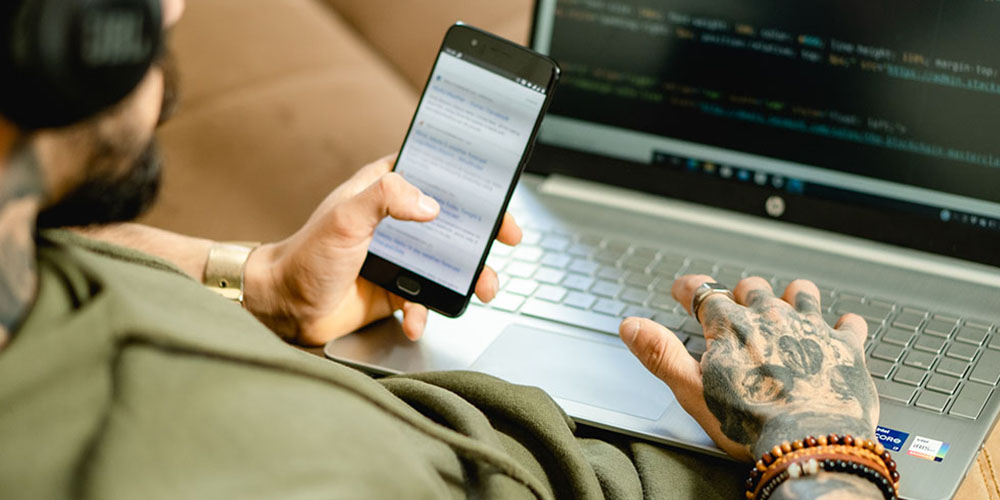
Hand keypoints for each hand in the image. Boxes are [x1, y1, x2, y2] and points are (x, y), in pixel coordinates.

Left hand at [244, 155, 521, 344]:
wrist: (284, 308)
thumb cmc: (306, 256)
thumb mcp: (345, 219)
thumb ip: (385, 199)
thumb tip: (430, 205)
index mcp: (384, 190)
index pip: (436, 174)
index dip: (470, 180)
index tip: (496, 192)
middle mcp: (396, 222)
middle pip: (454, 221)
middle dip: (484, 234)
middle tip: (507, 240)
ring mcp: (399, 257)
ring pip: (449, 264)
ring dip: (470, 278)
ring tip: (482, 291)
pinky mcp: (396, 290)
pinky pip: (425, 300)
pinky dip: (427, 312)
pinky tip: (416, 320)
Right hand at [620, 275, 878, 460]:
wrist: (810, 444)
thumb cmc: (749, 424)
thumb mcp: (690, 390)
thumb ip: (659, 353)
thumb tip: (631, 326)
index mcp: (730, 325)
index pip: (703, 291)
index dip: (689, 289)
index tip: (682, 290)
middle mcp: (771, 317)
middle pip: (752, 288)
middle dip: (740, 293)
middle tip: (735, 301)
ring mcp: (811, 329)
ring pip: (801, 293)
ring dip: (791, 295)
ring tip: (787, 299)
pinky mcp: (845, 348)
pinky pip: (849, 324)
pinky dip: (843, 324)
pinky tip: (841, 326)